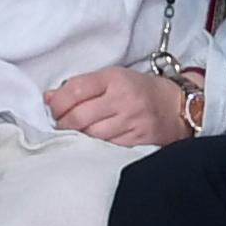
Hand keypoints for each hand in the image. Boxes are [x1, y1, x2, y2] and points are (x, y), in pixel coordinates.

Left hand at [46, 66, 191, 145]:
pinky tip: (94, 143)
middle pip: (79, 117)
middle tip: (61, 125)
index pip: (75, 91)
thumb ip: (81, 86)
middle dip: (63, 124)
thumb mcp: (112, 78)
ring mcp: (132, 122)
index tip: (54, 110)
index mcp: (114, 78)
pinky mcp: (138, 141)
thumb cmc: (140, 90)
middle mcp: (123, 99)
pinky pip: (107, 147)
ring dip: (78, 137)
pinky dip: (95, 146)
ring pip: (91, 136)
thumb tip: (49, 98)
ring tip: (77, 133)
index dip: (58, 104)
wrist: (176, 106)